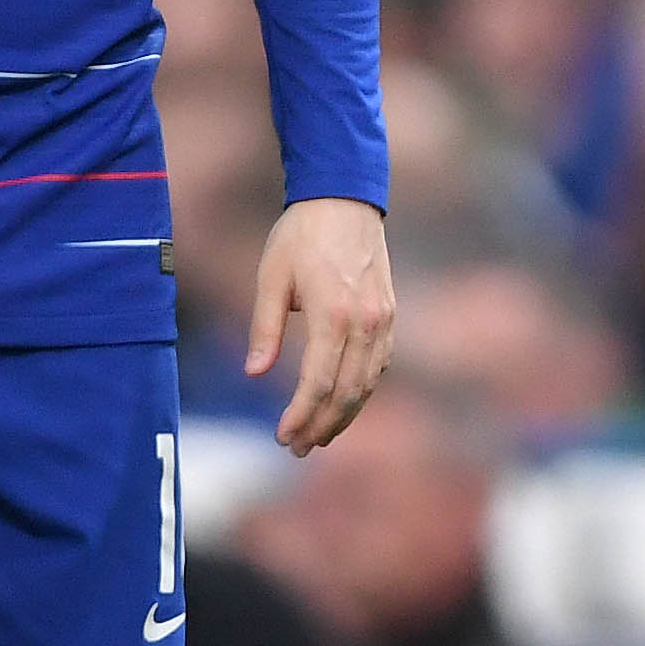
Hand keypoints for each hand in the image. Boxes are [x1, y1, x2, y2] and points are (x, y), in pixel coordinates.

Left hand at [245, 196, 394, 456]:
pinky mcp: (390, 314)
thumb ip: (265, 327)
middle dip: (322, 426)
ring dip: (344, 415)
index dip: (301, 415)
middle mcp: (365, 322)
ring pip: (368, 384)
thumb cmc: (301, 235)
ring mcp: (383, 319)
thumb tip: (255, 374)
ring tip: (318, 436)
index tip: (282, 437)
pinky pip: (380, 365)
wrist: (344, 197)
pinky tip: (343, 403)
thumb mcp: (271, 276)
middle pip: (347, 392)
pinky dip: (362, 391)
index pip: (319, 383)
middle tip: (298, 448)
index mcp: (333, 314)